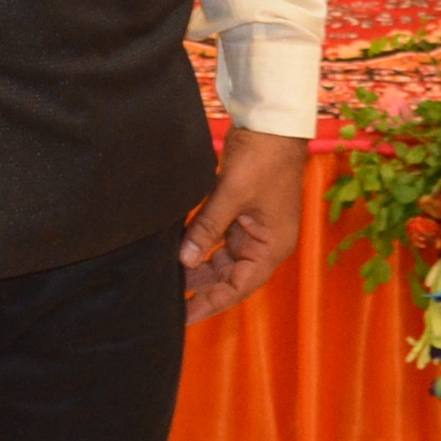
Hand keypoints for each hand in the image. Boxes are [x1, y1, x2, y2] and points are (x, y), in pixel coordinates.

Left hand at [180, 128, 308, 322]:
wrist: (272, 124)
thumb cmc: (262, 159)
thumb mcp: (232, 194)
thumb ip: (207, 228)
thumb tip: (184, 260)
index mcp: (273, 246)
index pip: (239, 287)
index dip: (212, 303)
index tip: (185, 316)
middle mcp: (265, 243)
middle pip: (230, 276)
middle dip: (201, 287)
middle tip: (168, 298)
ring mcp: (254, 228)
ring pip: (222, 258)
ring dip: (198, 266)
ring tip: (168, 278)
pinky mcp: (242, 213)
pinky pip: (220, 237)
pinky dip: (200, 244)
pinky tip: (178, 250)